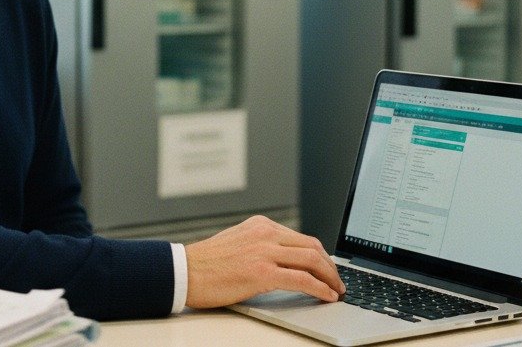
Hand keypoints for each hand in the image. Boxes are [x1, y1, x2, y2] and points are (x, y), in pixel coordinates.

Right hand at [184, 214, 344, 308]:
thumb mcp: (238, 244)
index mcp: (260, 226)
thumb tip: (285, 262)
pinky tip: (326, 295)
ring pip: (312, 260)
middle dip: (330, 266)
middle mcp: (265, 234)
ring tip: (337, 290)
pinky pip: (302, 279)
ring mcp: (264, 251)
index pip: (301, 238)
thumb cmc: (206, 264)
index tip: (328, 268)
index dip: (320, 255)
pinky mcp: (262, 272)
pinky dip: (320, 288)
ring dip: (330, 278)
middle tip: (338, 281)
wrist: (184, 271)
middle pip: (312, 247)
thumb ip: (261, 247)